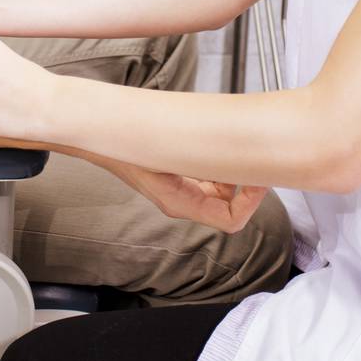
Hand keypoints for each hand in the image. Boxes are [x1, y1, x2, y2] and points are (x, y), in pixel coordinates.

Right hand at [96, 157, 269, 233]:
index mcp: (182, 204)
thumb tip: (232, 150)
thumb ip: (199, 156)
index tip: (258, 178)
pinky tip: (216, 144)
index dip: (250, 202)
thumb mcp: (166, 153)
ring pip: (221, 192)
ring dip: (233, 174)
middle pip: (230, 206)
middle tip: (255, 160)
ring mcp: (181, 192)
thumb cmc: (128, 147)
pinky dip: (219, 165)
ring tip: (238, 150)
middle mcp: (184, 203)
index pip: (230, 220)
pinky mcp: (178, 179)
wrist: (103, 140)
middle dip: (246, 185)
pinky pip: (208, 179)